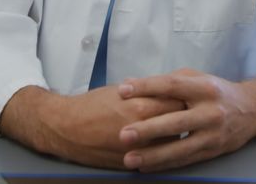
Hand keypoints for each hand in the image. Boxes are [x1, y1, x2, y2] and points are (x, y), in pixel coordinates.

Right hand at [0, 85, 184, 169]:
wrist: (66, 128)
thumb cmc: (93, 105)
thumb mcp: (122, 91)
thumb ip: (148, 93)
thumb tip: (171, 92)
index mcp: (142, 106)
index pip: (179, 101)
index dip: (184, 98)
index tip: (188, 97)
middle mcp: (145, 130)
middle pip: (180, 122)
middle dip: (185, 117)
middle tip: (189, 112)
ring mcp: (140, 150)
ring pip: (172, 143)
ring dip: (175, 135)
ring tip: (175, 128)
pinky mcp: (133, 164)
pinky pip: (158, 158)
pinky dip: (161, 150)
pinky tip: (161, 144)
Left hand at [115, 69, 255, 171]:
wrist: (251, 110)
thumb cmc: (215, 91)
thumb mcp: (195, 78)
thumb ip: (165, 82)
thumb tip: (129, 82)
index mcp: (203, 88)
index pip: (171, 86)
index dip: (146, 87)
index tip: (122, 90)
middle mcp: (210, 111)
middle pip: (175, 121)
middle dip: (148, 129)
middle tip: (123, 134)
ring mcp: (213, 134)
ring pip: (180, 147)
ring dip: (153, 155)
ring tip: (129, 159)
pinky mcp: (212, 151)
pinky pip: (185, 160)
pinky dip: (164, 164)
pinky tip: (146, 166)